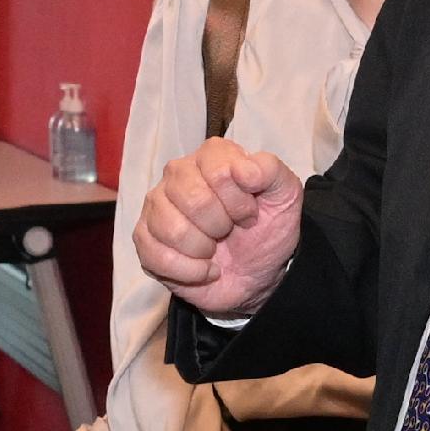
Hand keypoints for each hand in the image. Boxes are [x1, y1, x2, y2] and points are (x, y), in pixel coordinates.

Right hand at [133, 141, 305, 316]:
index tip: (249, 214)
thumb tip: (244, 170)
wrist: (256, 274)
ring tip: (213, 248)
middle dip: (221, 226)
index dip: (239, 201)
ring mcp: (156, 205)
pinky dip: (188, 270)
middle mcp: (177, 174)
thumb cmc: (266, 230)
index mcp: (211, 156)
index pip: (219, 171)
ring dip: (203, 249)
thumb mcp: (285, 196)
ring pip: (173, 229)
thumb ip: (271, 171)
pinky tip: (202, 268)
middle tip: (229, 231)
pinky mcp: (144, 238)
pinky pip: (156, 255)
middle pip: (193, 199)